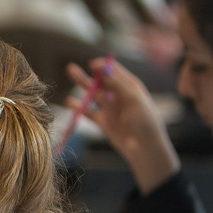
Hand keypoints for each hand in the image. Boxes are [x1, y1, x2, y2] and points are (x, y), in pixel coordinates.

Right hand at [66, 58, 180, 194]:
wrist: (144, 147)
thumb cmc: (144, 121)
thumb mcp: (132, 99)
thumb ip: (116, 84)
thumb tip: (102, 68)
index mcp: (130, 87)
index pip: (113, 71)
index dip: (102, 67)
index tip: (91, 65)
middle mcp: (118, 95)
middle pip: (100, 81)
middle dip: (87, 74)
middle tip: (70, 68)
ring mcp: (110, 108)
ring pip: (92, 94)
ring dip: (81, 84)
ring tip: (70, 75)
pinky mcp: (103, 121)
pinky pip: (88, 111)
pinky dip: (78, 107)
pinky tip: (69, 102)